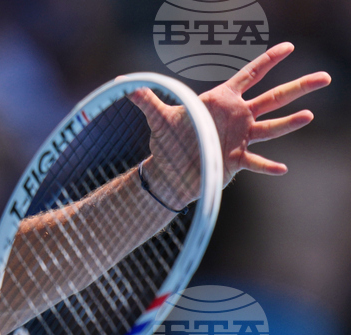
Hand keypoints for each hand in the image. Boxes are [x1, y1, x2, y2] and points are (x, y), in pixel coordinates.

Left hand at [129, 42, 330, 207]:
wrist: (170, 172)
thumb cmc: (169, 141)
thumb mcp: (158, 117)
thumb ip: (146, 99)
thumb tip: (124, 83)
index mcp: (223, 100)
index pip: (249, 75)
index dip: (268, 61)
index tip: (288, 46)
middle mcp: (238, 117)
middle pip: (274, 97)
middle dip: (298, 87)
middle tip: (325, 77)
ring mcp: (240, 138)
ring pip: (272, 127)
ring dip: (290, 122)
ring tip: (309, 115)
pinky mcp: (236, 161)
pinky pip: (255, 161)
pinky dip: (267, 166)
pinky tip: (281, 168)